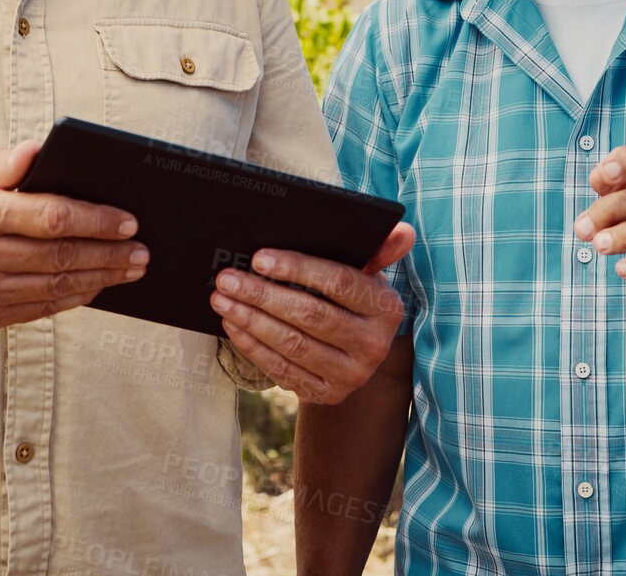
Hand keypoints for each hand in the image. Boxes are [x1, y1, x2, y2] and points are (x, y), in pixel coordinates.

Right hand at [0, 142, 147, 329]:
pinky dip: (75, 298)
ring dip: (101, 278)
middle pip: (59, 256)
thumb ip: (6, 161)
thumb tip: (36, 150)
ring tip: (130, 269)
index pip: (50, 216)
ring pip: (55, 286)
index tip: (128, 221)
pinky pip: (41, 309)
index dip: (95, 220)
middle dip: (109, 253)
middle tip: (142, 251)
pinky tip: (98, 286)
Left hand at [210, 222, 415, 404]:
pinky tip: (234, 325)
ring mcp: (352, 375)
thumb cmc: (350, 299)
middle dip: (262, 294)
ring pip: (292, 344)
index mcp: (386, 307)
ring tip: (222, 299)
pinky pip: (284, 370)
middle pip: (310, 314)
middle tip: (226, 279)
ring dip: (251, 319)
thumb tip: (403, 229)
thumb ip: (379, 248)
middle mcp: (375, 345)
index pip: (338, 282)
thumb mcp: (367, 273)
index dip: (297, 268)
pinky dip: (253, 345)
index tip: (258, 258)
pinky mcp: (329, 395)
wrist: (353, 354)